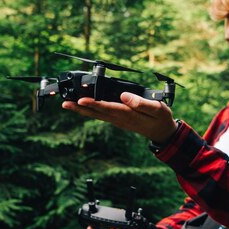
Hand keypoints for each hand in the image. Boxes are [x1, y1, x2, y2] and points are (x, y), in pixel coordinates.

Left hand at [62, 92, 177, 143]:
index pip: (107, 108)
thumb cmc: (161, 119)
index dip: (93, 103)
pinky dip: (90, 111)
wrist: (163, 132)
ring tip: (68, 104)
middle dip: (80, 108)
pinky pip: (101, 115)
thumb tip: (124, 96)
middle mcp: (120, 119)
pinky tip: (83, 107)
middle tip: (65, 104)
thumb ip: (141, 103)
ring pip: (97, 115)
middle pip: (96, 113)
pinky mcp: (118, 120)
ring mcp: (118, 121)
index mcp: (128, 114)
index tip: (81, 100)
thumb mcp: (157, 109)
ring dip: (82, 110)